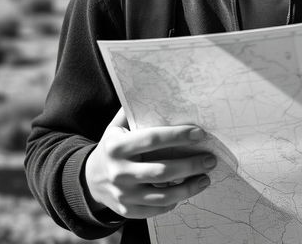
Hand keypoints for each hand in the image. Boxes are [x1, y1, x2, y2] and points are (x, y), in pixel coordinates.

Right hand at [84, 108, 215, 218]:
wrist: (91, 179)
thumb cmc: (113, 146)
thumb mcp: (117, 126)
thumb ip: (134, 111)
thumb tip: (161, 90)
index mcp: (116, 147)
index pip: (152, 139)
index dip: (178, 135)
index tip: (200, 133)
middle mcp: (119, 173)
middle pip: (162, 171)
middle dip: (190, 165)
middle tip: (210, 159)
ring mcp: (123, 195)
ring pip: (162, 196)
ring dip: (189, 188)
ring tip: (206, 178)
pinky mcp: (127, 211)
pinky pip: (156, 210)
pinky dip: (174, 202)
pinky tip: (187, 192)